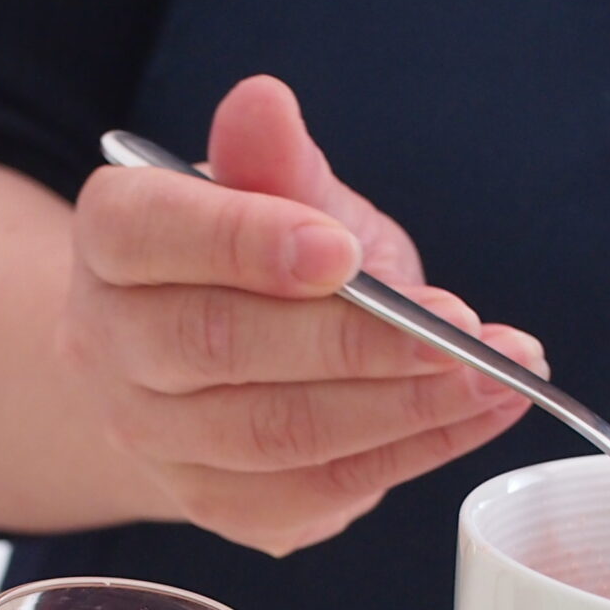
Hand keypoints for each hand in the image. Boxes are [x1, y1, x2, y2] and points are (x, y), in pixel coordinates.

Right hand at [62, 75, 543, 555]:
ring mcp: (158, 440)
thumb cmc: (256, 261)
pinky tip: (477, 413)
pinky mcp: (221, 506)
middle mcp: (110, 346)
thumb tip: (264, 103)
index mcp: (112, 240)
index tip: (345, 252)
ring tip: (499, 374)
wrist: (219, 364)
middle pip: (220, 347)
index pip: (154, 236)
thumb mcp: (277, 193)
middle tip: (462, 330)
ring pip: (277, 433)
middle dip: (356, 342)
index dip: (247, 244)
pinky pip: (320, 489)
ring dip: (404, 407)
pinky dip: (414, 452)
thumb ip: (276, 162)